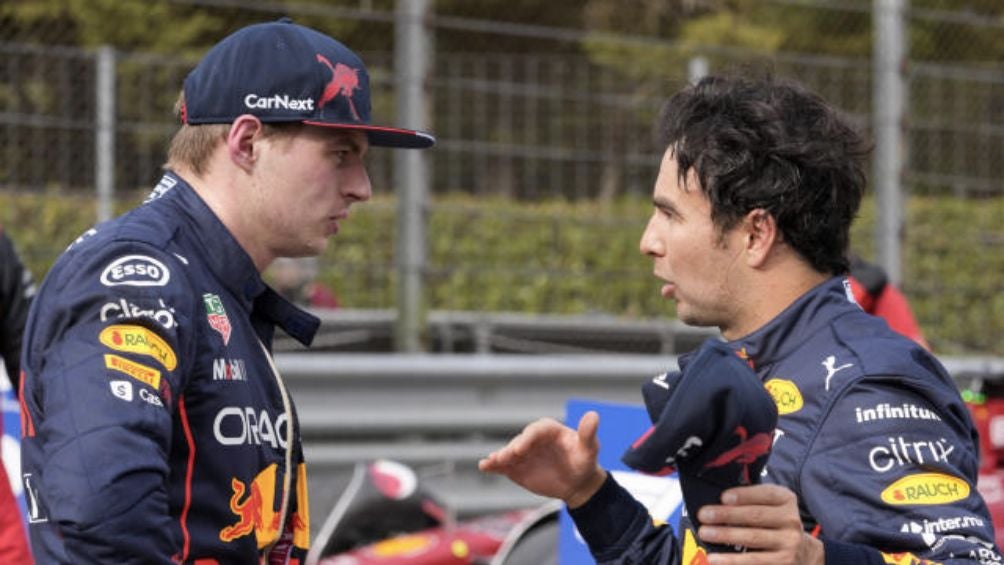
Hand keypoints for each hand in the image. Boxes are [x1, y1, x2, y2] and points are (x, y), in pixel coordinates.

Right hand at [478, 411, 606, 507]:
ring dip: (500, 457)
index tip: (521, 448)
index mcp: (548, 430)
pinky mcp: (516, 467)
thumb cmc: (583, 461)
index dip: (528, 438)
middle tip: (506, 457)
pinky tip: (484, 466)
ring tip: (493, 462)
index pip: (536, 430)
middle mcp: (532, 439)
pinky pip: (503, 465)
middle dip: (512, 449)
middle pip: (519, 442)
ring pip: (509, 453)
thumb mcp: (589, 449)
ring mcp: (523, 453)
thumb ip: (588, 433)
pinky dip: (493, 465)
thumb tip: (594, 415)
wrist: (577, 482)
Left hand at [696, 484, 822, 564]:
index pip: (766, 493)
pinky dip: (732, 560)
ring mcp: (789, 543)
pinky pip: (754, 561)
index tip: (723, 497)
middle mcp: (791, 520)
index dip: (744, 495)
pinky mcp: (783, 562)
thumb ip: (750, 500)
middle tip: (704, 515)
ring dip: (726, 535)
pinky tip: (715, 558)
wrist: (801, 552)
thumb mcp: (769, 506)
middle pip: (756, 516)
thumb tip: (716, 502)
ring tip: (705, 533)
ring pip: (753, 538)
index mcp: (786, 500)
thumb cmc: (773, 523)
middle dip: (727, 515)